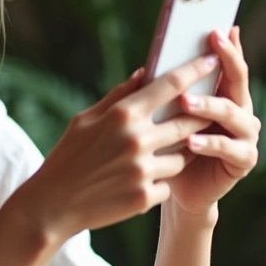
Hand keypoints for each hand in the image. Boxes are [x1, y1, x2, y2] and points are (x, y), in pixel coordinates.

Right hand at [10, 54, 220, 242]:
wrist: (53, 205)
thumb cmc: (68, 156)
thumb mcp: (85, 119)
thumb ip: (119, 96)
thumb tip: (145, 73)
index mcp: (123, 115)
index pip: (170, 86)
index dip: (195, 70)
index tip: (211, 60)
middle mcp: (137, 140)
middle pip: (188, 121)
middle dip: (200, 116)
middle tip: (207, 111)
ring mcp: (143, 171)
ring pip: (183, 156)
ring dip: (179, 153)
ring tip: (161, 154)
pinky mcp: (146, 197)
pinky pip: (168, 184)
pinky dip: (160, 182)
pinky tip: (140, 182)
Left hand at [168, 26, 260, 218]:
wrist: (175, 186)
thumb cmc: (167, 145)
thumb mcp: (163, 115)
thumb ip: (163, 93)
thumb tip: (145, 67)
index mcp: (224, 93)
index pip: (228, 64)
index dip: (226, 46)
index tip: (216, 28)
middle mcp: (241, 110)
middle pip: (238, 81)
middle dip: (226, 61)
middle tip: (211, 47)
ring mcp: (246, 135)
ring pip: (233, 114)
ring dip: (210, 106)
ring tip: (186, 102)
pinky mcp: (244, 160)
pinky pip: (229, 148)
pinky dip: (209, 143)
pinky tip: (191, 140)